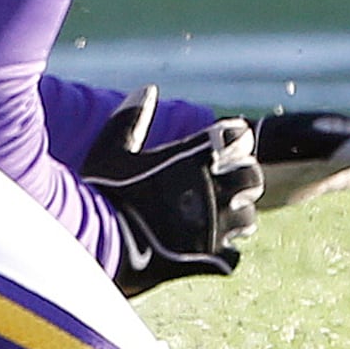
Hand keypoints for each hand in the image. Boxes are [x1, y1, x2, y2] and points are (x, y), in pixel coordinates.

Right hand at [78, 89, 261, 295]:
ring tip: (220, 218)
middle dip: (242, 178)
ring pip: (248, 217)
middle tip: (225, 184)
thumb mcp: (111, 151)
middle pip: (252, 176)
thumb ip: (131, 119)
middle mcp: (213, 188)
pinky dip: (224, 255)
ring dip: (237, 215)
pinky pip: (232, 258)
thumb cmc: (103, 195)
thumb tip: (147, 89)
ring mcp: (214, 225)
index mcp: (194, 157)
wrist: (97, 247)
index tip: (223, 147)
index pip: (239, 136)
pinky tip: (209, 252)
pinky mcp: (208, 259)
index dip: (234, 140)